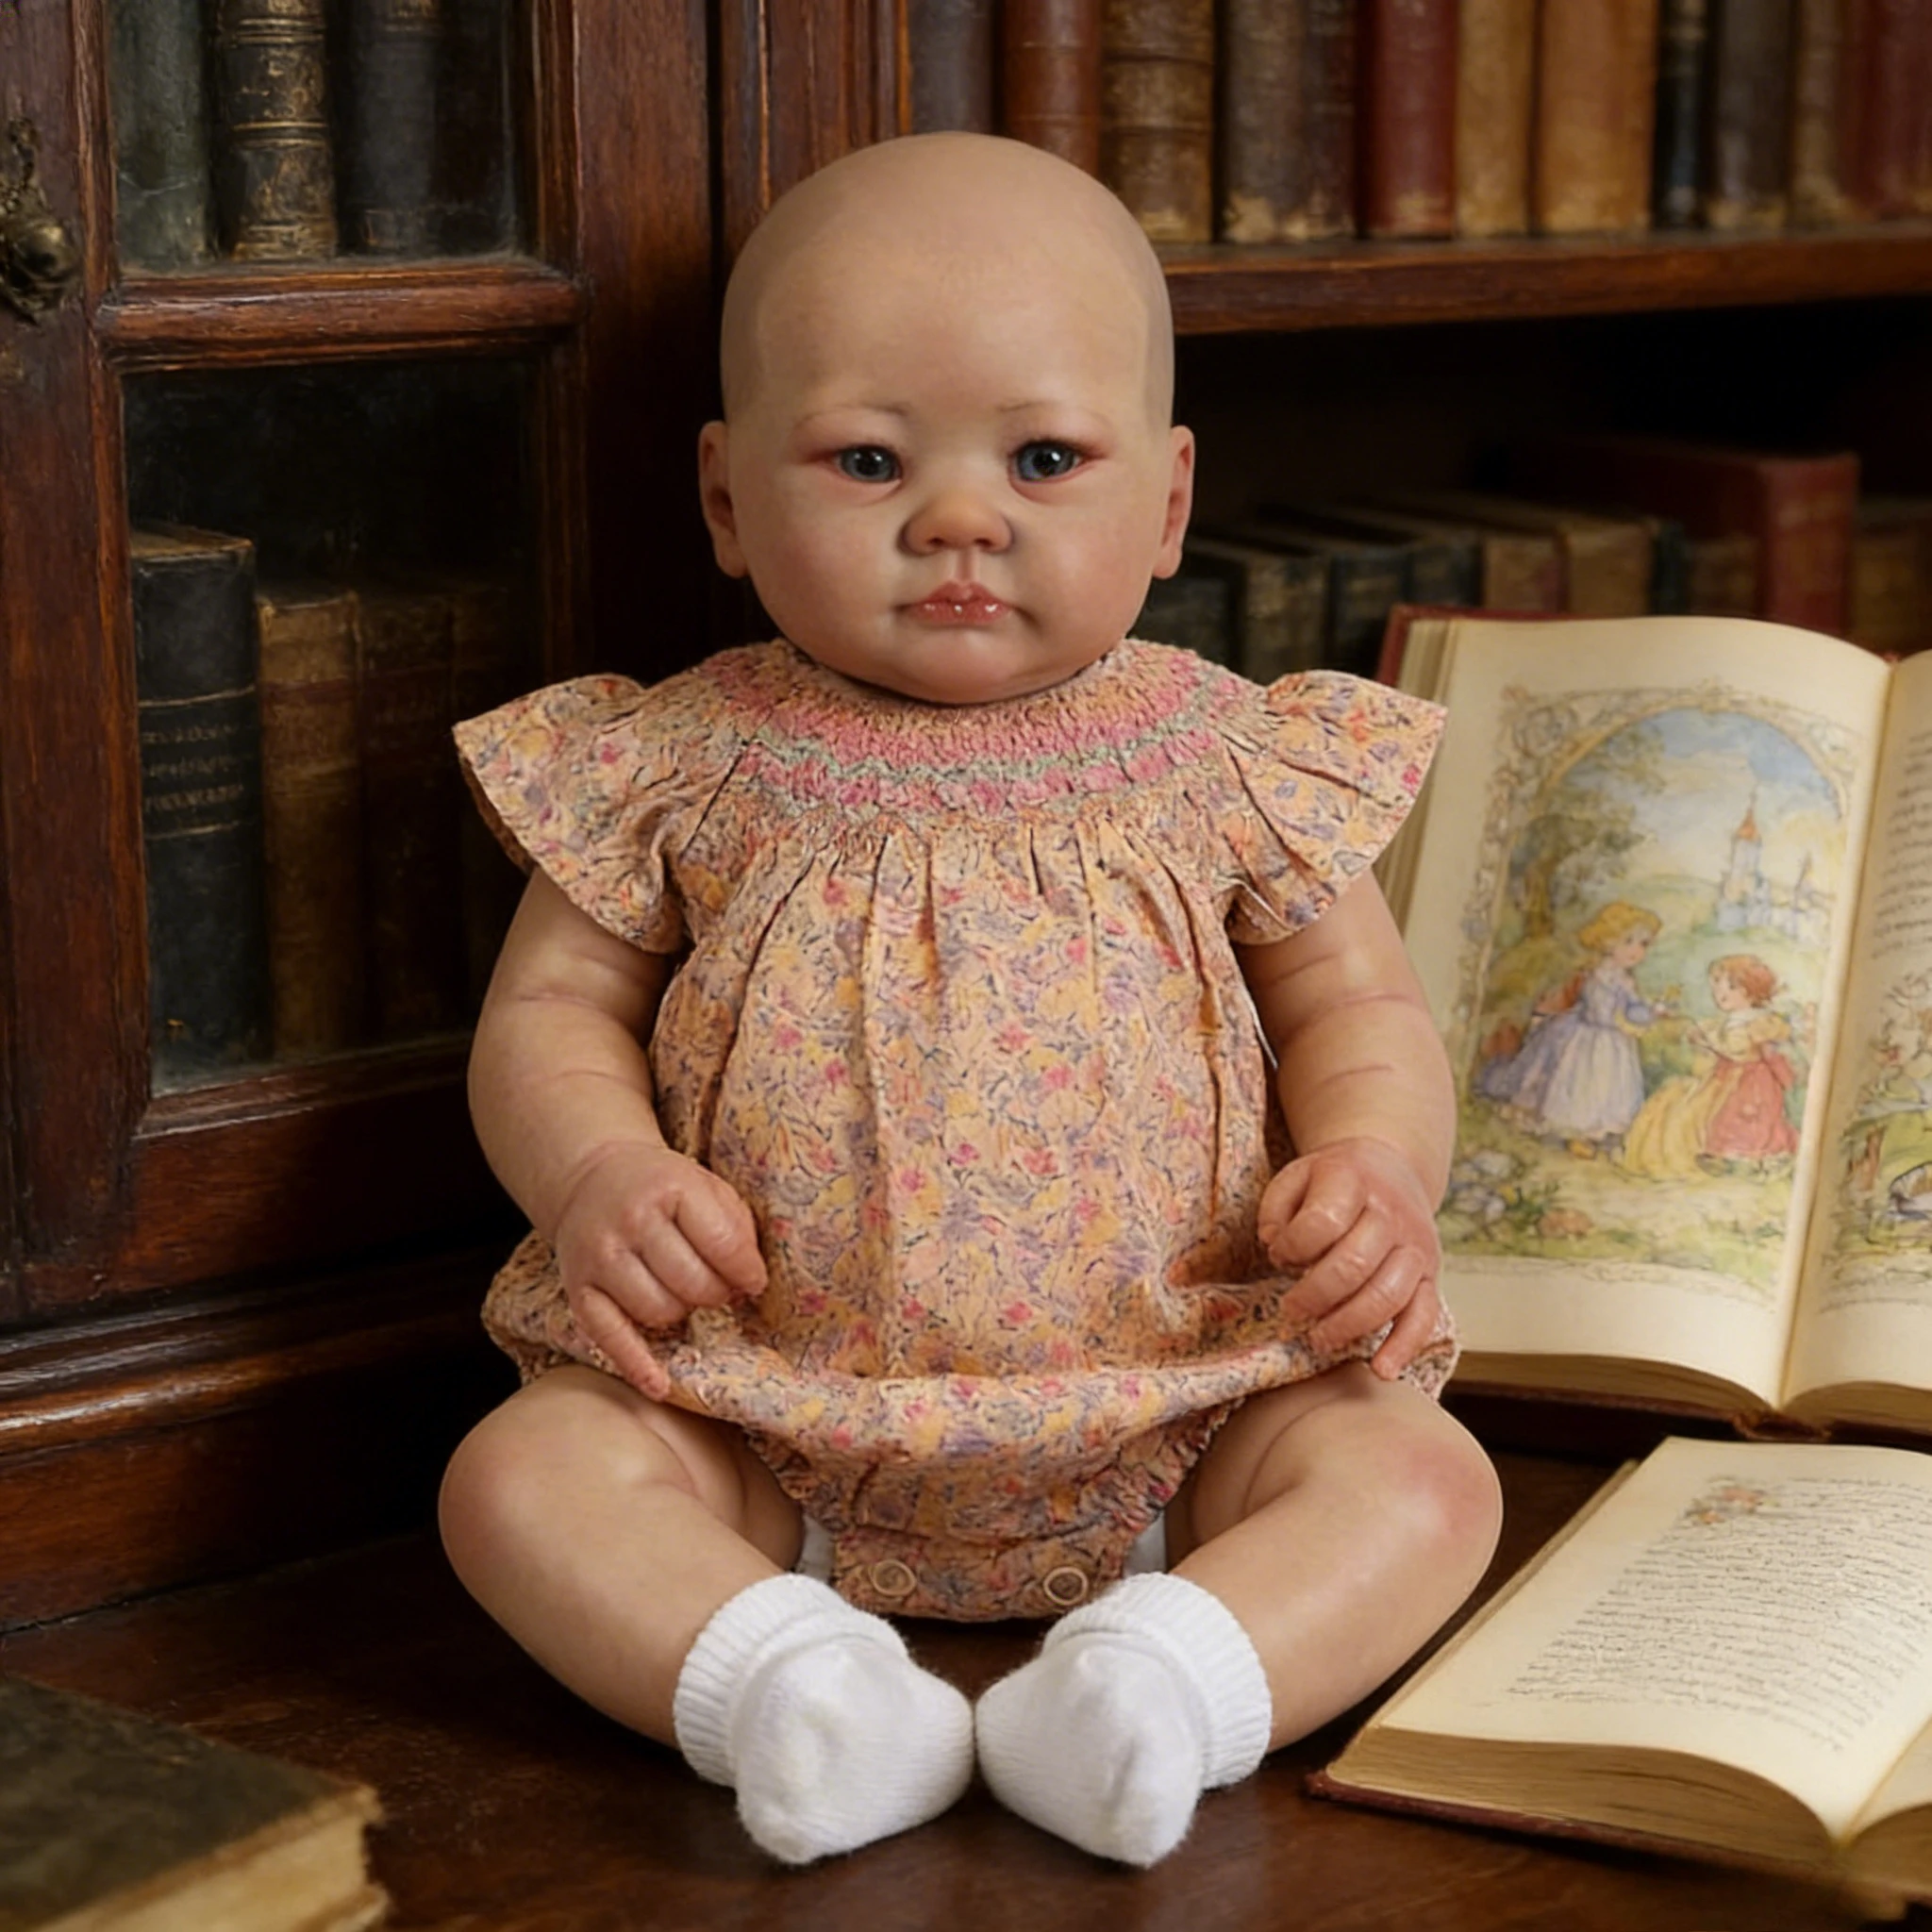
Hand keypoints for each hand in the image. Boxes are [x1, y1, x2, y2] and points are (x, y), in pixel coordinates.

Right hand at [552, 1143, 766, 1399]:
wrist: (591, 1180)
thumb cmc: (661, 1190)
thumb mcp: (705, 1186)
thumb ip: (734, 1229)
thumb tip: (751, 1284)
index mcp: (670, 1188)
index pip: (722, 1244)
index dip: (747, 1272)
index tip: (754, 1281)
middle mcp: (631, 1220)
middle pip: (692, 1283)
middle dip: (717, 1294)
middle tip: (720, 1290)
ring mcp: (600, 1257)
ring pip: (658, 1312)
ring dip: (682, 1313)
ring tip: (685, 1296)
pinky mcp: (578, 1289)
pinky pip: (609, 1337)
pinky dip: (636, 1366)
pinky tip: (660, 1386)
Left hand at [1256, 1136, 1441, 1379]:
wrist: (1392, 1168)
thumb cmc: (1334, 1182)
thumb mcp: (1296, 1176)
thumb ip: (1276, 1209)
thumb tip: (1275, 1246)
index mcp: (1352, 1180)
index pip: (1322, 1221)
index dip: (1293, 1247)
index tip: (1278, 1256)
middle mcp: (1391, 1213)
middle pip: (1354, 1263)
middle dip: (1315, 1295)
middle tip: (1291, 1310)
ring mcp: (1415, 1246)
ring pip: (1388, 1294)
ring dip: (1349, 1324)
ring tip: (1318, 1339)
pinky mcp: (1432, 1275)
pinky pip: (1425, 1315)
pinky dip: (1405, 1346)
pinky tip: (1382, 1370)